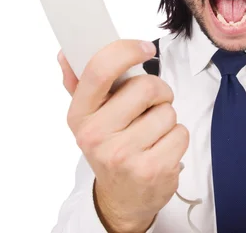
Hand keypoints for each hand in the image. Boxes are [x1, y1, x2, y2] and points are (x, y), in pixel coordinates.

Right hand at [58, 40, 188, 232]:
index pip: (100, 69)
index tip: (146, 47)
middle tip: (152, 104)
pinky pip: (180, 132)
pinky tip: (161, 148)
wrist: (121, 197)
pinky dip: (177, 137)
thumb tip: (65, 53)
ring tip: (152, 132)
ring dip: (167, 117)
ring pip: (167, 111)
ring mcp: (124, 155)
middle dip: (159, 90)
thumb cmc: (109, 146)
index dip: (127, 50)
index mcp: (80, 115)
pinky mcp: (152, 169)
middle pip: (146, 86)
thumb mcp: (89, 117)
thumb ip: (78, 82)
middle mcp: (96, 135)